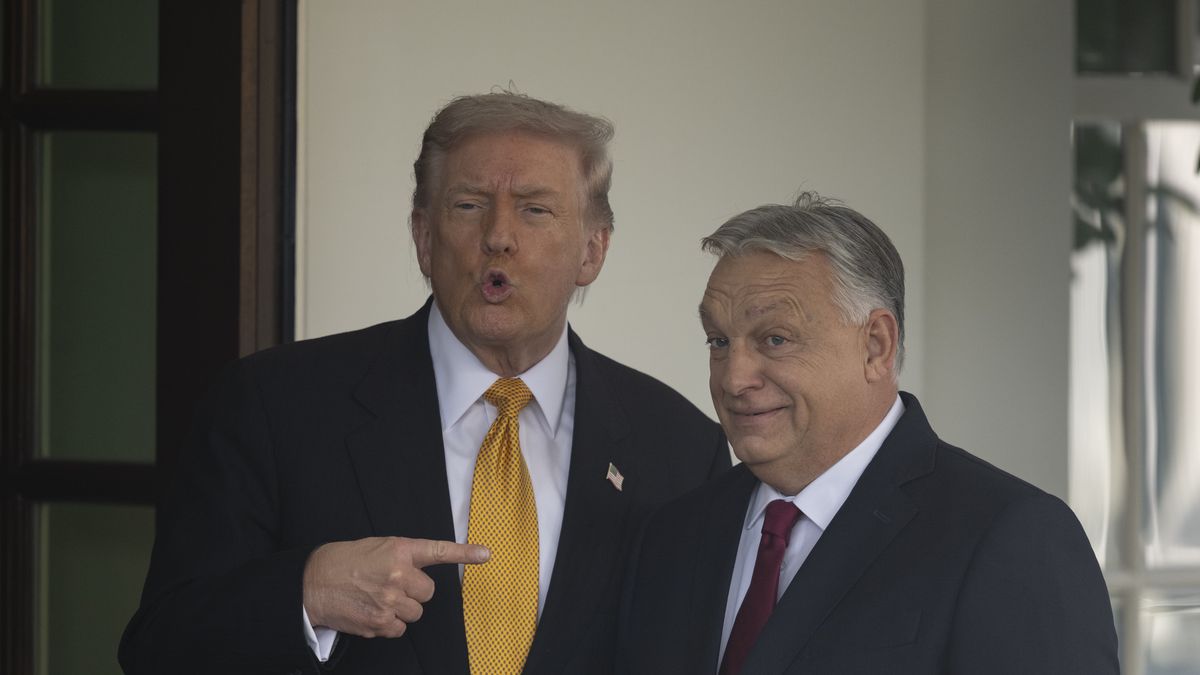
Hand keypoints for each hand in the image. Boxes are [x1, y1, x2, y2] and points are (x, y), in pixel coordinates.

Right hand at [302, 536, 489, 637]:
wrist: (312, 583)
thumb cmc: (343, 562)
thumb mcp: (376, 547)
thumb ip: (402, 557)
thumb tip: (419, 572)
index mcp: (399, 550)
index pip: (438, 551)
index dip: (465, 553)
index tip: (486, 554)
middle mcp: (398, 574)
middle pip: (427, 593)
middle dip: (413, 592)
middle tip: (390, 586)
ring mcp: (390, 600)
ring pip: (415, 612)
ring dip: (401, 609)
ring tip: (377, 598)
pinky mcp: (380, 622)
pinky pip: (400, 629)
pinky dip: (389, 624)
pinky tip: (372, 612)